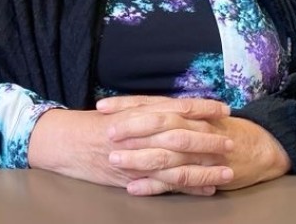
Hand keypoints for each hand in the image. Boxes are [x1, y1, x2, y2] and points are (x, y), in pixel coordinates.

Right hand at [27, 101, 230, 190]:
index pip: (178, 106)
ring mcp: (138, 156)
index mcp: (140, 111)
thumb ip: (146, 108)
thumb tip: (175, 108)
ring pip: (179, 162)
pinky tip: (205, 189)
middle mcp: (142, 132)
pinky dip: (187, 187)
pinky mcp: (133, 176)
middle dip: (210, 139)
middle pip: (183, 135)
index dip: (203, 107)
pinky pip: (165, 184)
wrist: (64, 141)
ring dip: (205, 167)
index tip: (225, 108)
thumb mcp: (119, 109)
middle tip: (231, 141)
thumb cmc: (90, 124)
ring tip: (227, 170)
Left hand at [98, 95, 290, 193]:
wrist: (258, 148)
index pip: (150, 103)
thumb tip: (131, 113)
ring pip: (163, 153)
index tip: (102, 107)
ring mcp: (195, 151)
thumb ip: (167, 115)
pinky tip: (133, 188)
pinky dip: (153, 185)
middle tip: (107, 133)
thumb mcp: (192, 116)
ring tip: (114, 160)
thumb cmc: (220, 129)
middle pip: (156, 124)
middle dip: (130, 128)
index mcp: (183, 111)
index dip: (125, 105)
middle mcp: (189, 126)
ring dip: (137, 157)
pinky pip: (174, 180)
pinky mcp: (201, 172)